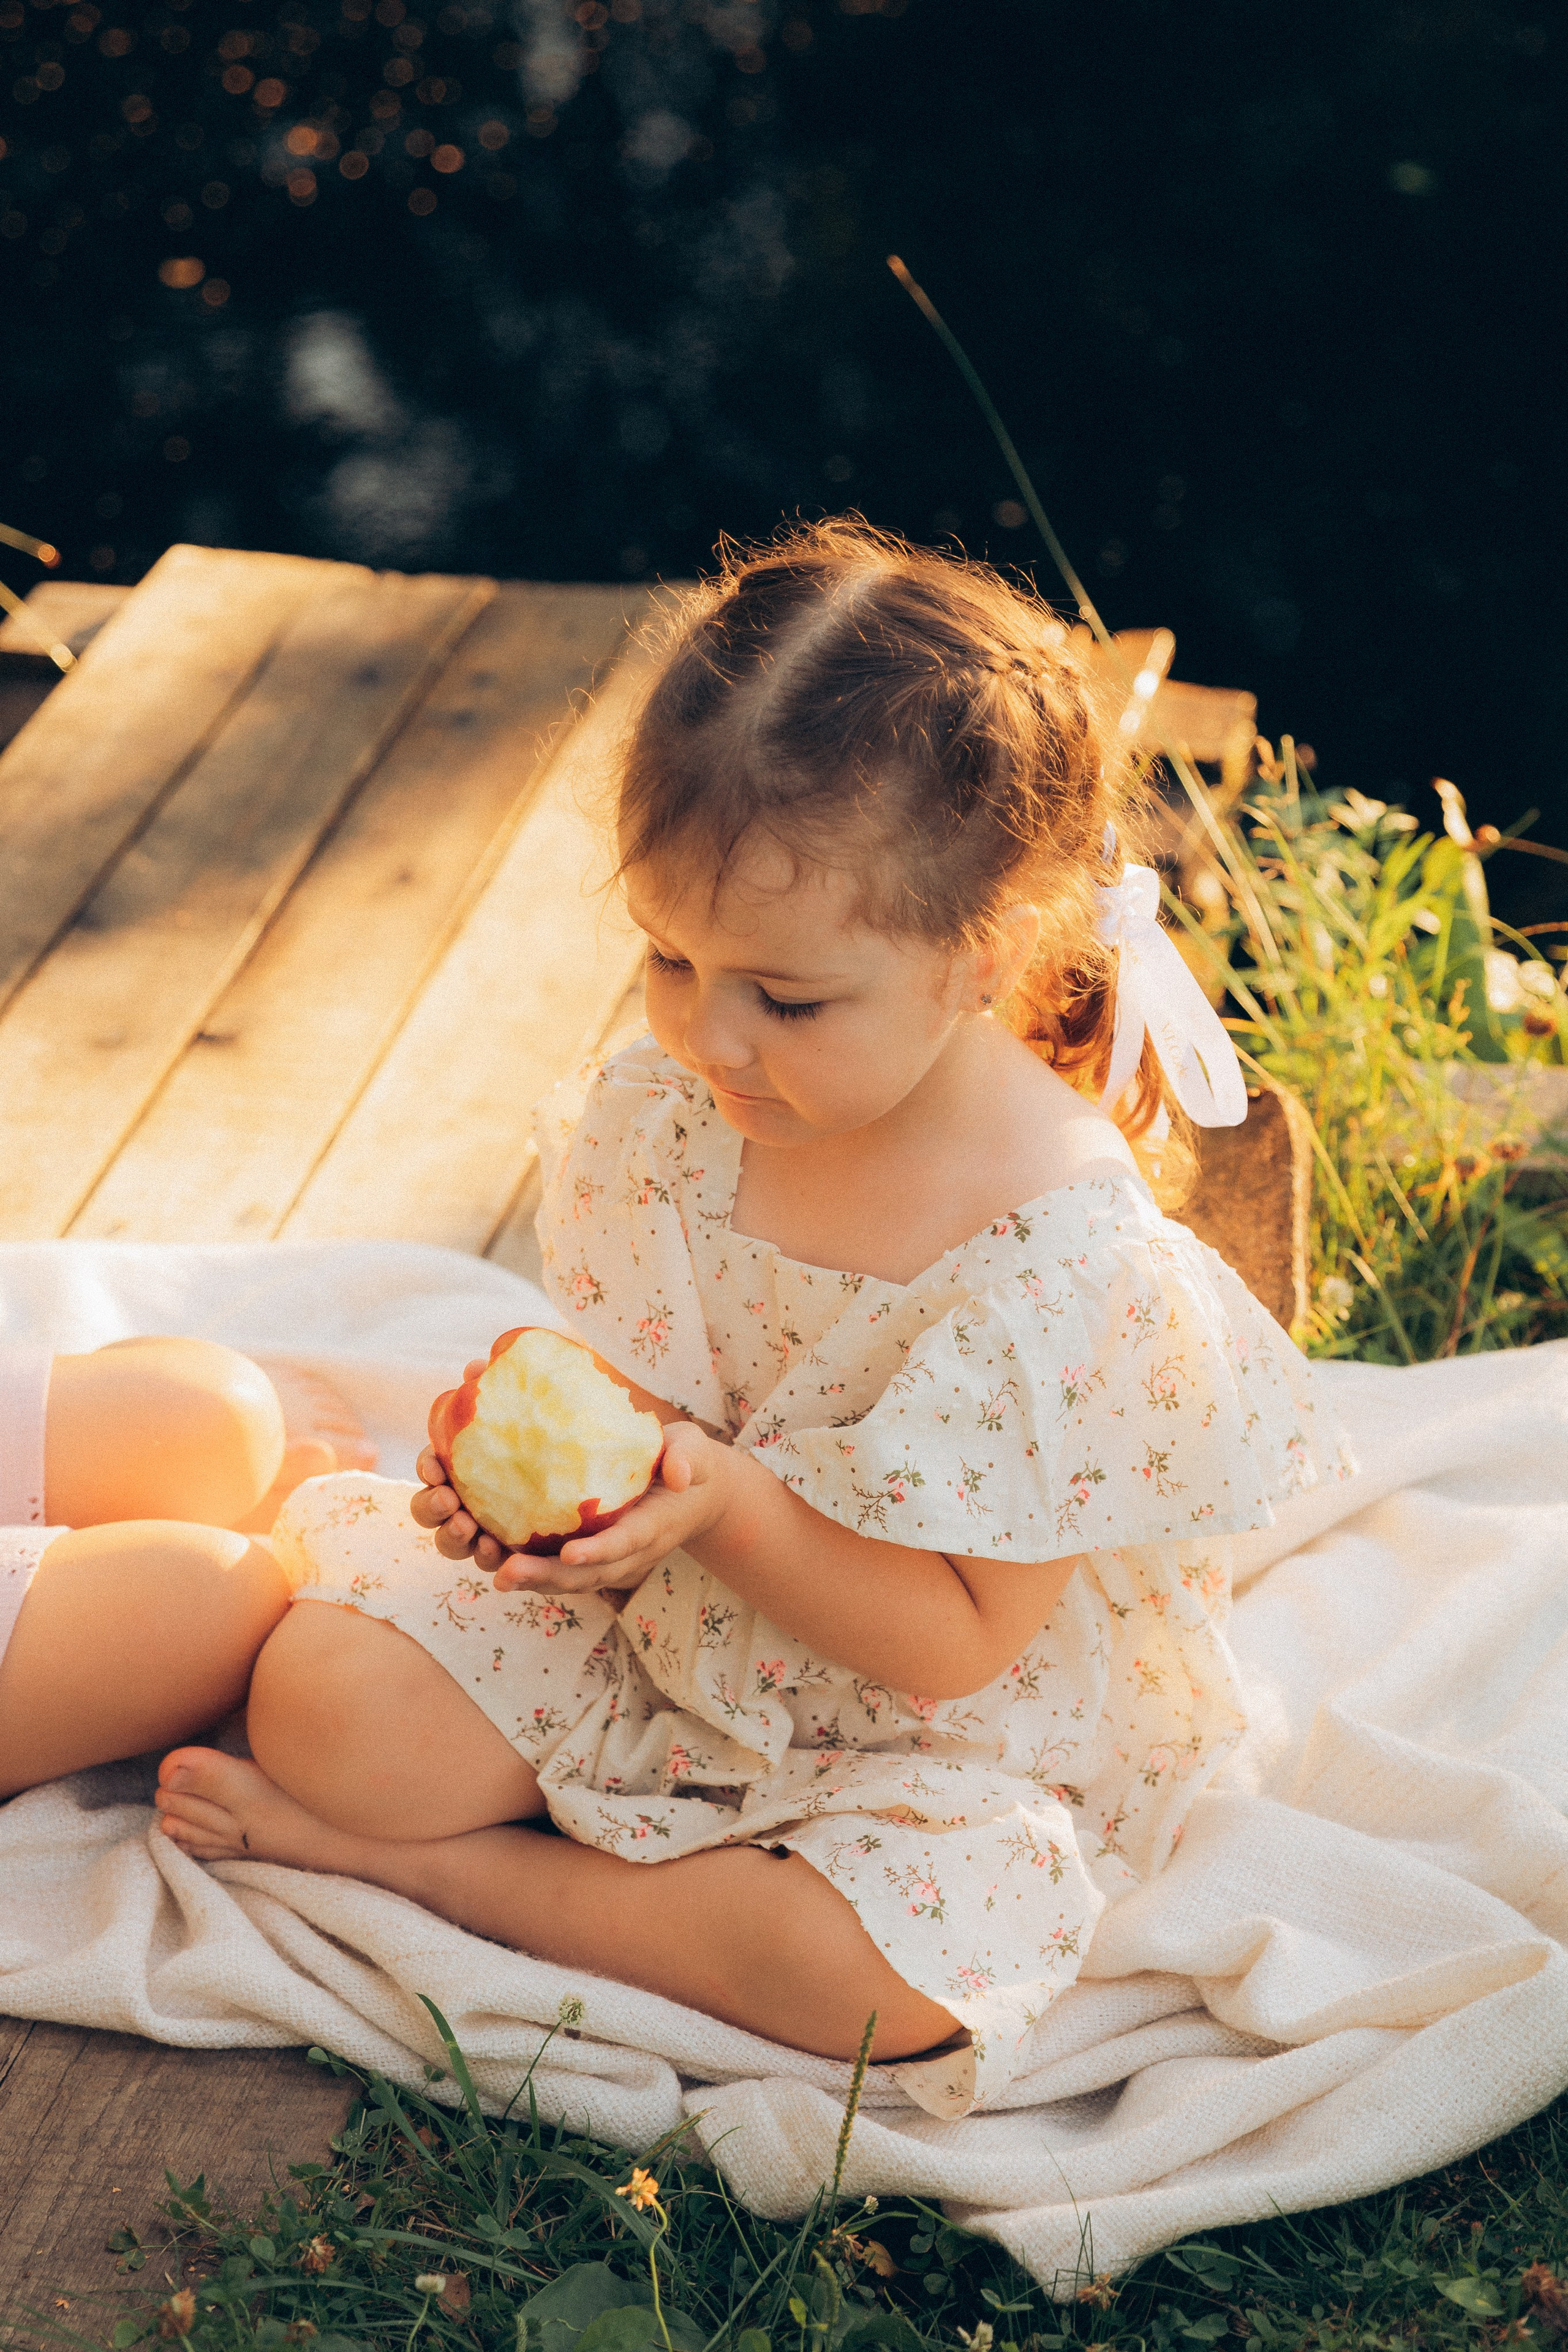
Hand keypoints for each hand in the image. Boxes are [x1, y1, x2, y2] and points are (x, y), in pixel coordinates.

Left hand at [410, 1418, 735, 1594]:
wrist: (691, 1495)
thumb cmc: (688, 1464)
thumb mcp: (694, 1451)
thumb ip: (687, 1458)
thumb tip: (679, 1473)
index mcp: (652, 1528)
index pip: (624, 1544)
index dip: (597, 1552)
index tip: (569, 1553)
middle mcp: (627, 1553)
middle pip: (586, 1575)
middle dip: (547, 1577)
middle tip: (506, 1573)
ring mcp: (607, 1558)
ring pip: (567, 1580)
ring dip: (531, 1580)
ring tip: (493, 1572)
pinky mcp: (589, 1553)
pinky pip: (558, 1569)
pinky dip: (529, 1570)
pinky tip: (491, 1557)